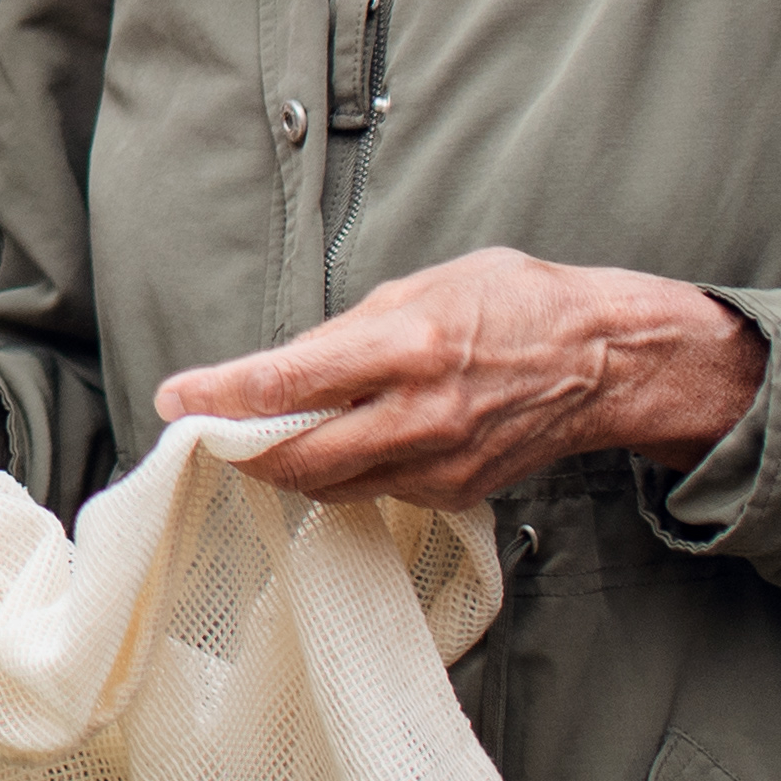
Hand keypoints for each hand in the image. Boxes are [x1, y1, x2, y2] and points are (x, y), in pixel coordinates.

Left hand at [151, 247, 761, 508]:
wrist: (605, 361)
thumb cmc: (514, 304)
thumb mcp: (420, 287)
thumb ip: (346, 335)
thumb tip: (281, 369)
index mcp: (406, 346)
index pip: (290, 383)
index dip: (221, 396)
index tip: (176, 398)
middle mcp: (419, 414)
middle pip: (297, 456)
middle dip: (237, 449)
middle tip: (201, 432)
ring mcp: (438, 463)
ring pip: (328, 484)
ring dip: (283, 465)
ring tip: (256, 437)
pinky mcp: (453, 492)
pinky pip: (374, 491)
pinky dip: (339, 473)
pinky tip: (330, 447)